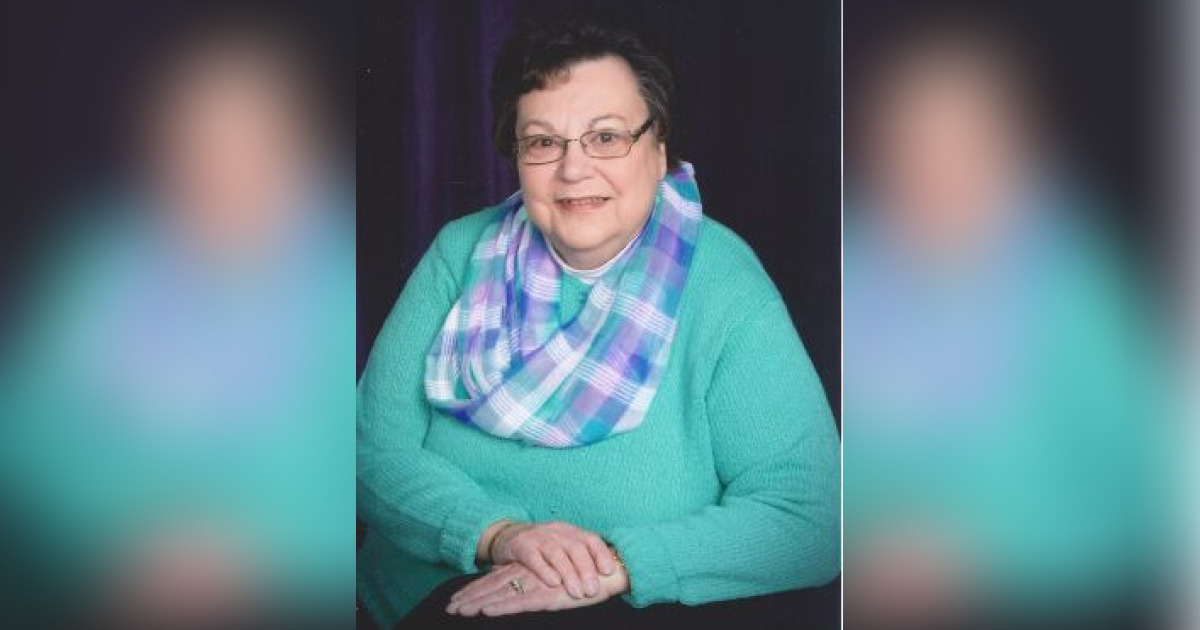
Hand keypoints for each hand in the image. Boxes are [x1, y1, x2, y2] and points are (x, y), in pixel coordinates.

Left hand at [447, 560, 627, 616]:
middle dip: (469, 598)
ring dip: (478, 604)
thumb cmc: (582, 576)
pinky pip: (520, 602)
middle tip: (449, 608)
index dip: (474, 590)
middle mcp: (528, 575)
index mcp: (528, 570)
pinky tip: (487, 612)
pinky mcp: (547, 595)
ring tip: (460, 612)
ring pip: (501, 594)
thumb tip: (508, 580)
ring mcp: (536, 584)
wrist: (610, 570)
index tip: (455, 601)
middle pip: (492, 586)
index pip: (494, 580)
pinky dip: (502, 607)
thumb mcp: (552, 577)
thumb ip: (530, 577)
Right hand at [488, 521, 615, 598]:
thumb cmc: (542, 548)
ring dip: (569, 574)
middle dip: (586, 569)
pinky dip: (545, 570)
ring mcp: (538, 537)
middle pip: (576, 547)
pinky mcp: (521, 546)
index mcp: (571, 531)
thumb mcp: (563, 547)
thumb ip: (581, 558)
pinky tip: (553, 583)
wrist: (507, 537)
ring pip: (557, 553)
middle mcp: (557, 531)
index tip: (610, 572)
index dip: (602, 554)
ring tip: (577, 592)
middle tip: (593, 590)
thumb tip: (608, 576)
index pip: (591, 539)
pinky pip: (534, 557)